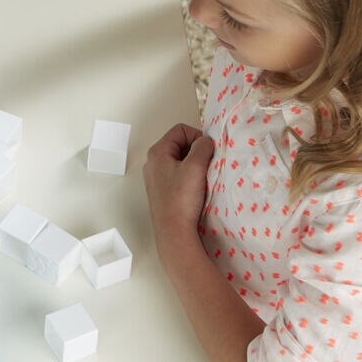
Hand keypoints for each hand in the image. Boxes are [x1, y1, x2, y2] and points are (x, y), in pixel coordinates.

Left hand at [142, 123, 214, 274]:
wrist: (174, 231)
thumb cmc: (182, 198)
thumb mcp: (195, 166)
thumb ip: (202, 147)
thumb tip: (206, 141)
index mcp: (157, 152)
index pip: (180, 130)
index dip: (197, 136)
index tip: (208, 151)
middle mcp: (153, 162)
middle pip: (180, 143)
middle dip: (197, 150)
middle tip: (208, 163)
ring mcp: (157, 176)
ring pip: (181, 159)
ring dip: (195, 163)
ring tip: (203, 176)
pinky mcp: (163, 189)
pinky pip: (179, 173)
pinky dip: (190, 175)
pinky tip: (198, 186)